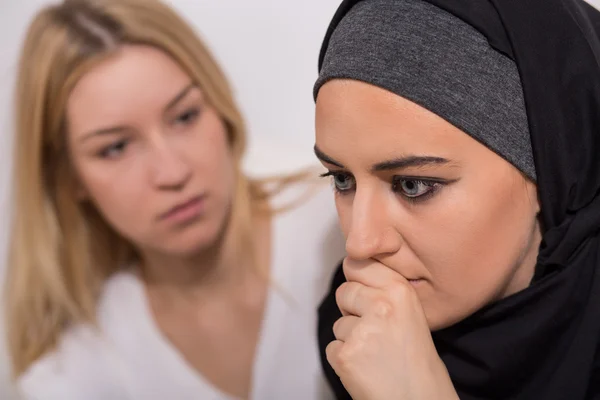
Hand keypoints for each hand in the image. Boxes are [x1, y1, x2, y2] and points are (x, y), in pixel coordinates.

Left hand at [326, 257, 458, 399]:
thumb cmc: (417, 361)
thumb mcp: (411, 313)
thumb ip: (385, 291)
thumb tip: (353, 268)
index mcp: (400, 291)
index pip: (358, 263)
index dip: (357, 278)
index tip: (362, 287)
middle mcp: (381, 306)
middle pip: (344, 291)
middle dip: (352, 309)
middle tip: (375, 331)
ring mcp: (362, 331)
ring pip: (338, 323)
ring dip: (350, 338)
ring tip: (375, 354)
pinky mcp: (346, 355)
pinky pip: (332, 348)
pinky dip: (344, 359)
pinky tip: (366, 367)